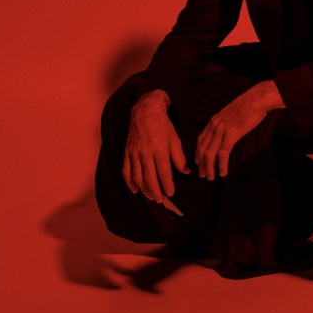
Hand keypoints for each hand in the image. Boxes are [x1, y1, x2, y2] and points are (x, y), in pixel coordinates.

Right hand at [123, 89, 188, 203]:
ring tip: (151, 197)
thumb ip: (179, 157)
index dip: (167, 185)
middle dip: (155, 191)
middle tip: (161, 200)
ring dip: (143, 189)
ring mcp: (134, 154)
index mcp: (159, 150)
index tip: (171, 193)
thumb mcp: (175, 140)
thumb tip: (186, 172)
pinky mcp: (127, 153)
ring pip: (137, 177)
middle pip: (149, 178)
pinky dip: (129, 182)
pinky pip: (126, 170)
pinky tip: (134, 190)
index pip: (163, 172)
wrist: (145, 112)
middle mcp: (145, 153)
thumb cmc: (163, 126)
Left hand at [195, 80, 283, 180]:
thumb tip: (229, 129)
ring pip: (209, 153)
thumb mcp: (232, 113)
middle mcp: (214, 126)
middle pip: (202, 148)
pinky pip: (222, 153)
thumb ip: (227, 122)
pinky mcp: (231, 134)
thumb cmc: (249, 105)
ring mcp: (222, 130)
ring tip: (211, 177)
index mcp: (214, 121)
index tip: (199, 162)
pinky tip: (223, 172)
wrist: (257, 99)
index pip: (201, 140)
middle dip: (201, 163)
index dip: (198, 153)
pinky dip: (221, 165)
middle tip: (203, 174)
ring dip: (209, 167)